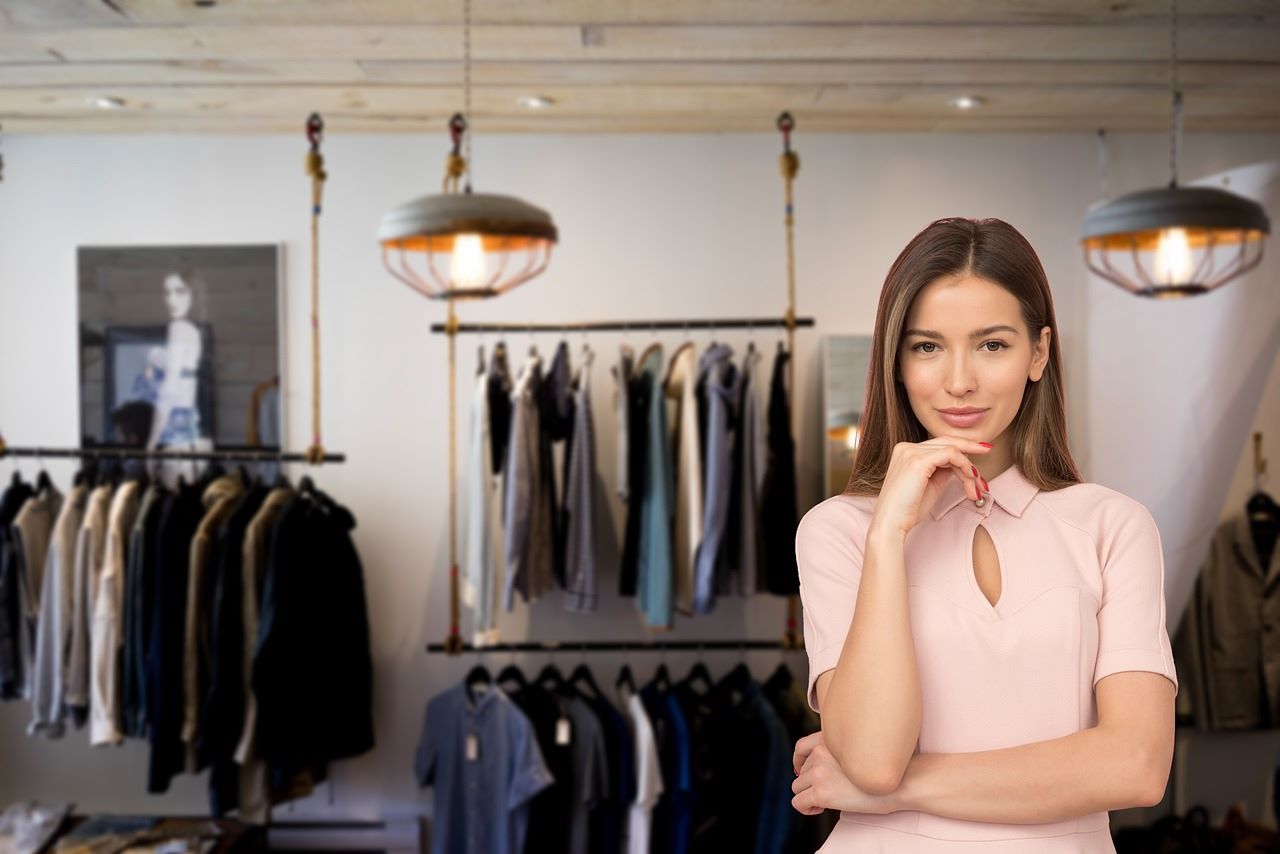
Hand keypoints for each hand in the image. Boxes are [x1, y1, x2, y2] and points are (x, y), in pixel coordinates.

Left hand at [791, 731, 898, 816]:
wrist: (900, 783)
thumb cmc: (884, 770)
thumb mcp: (857, 749)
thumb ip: (837, 752)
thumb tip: (818, 769)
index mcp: (829, 739)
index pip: (800, 747)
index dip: (800, 762)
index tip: (804, 773)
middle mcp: (821, 752)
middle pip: (801, 770)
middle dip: (812, 782)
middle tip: (830, 792)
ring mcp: (819, 771)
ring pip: (797, 786)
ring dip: (809, 795)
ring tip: (826, 801)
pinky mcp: (821, 792)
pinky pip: (797, 802)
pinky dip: (806, 808)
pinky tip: (821, 809)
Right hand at [871, 437, 992, 535]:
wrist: (892, 524)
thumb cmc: (908, 510)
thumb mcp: (930, 484)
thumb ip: (942, 470)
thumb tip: (960, 464)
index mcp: (906, 451)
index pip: (939, 445)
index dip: (961, 450)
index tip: (976, 457)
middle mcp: (906, 447)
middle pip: (947, 442)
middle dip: (970, 448)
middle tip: (988, 451)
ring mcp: (911, 452)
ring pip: (952, 449)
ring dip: (968, 468)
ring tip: (974, 487)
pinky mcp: (917, 460)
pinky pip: (951, 454)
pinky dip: (964, 466)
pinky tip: (970, 479)